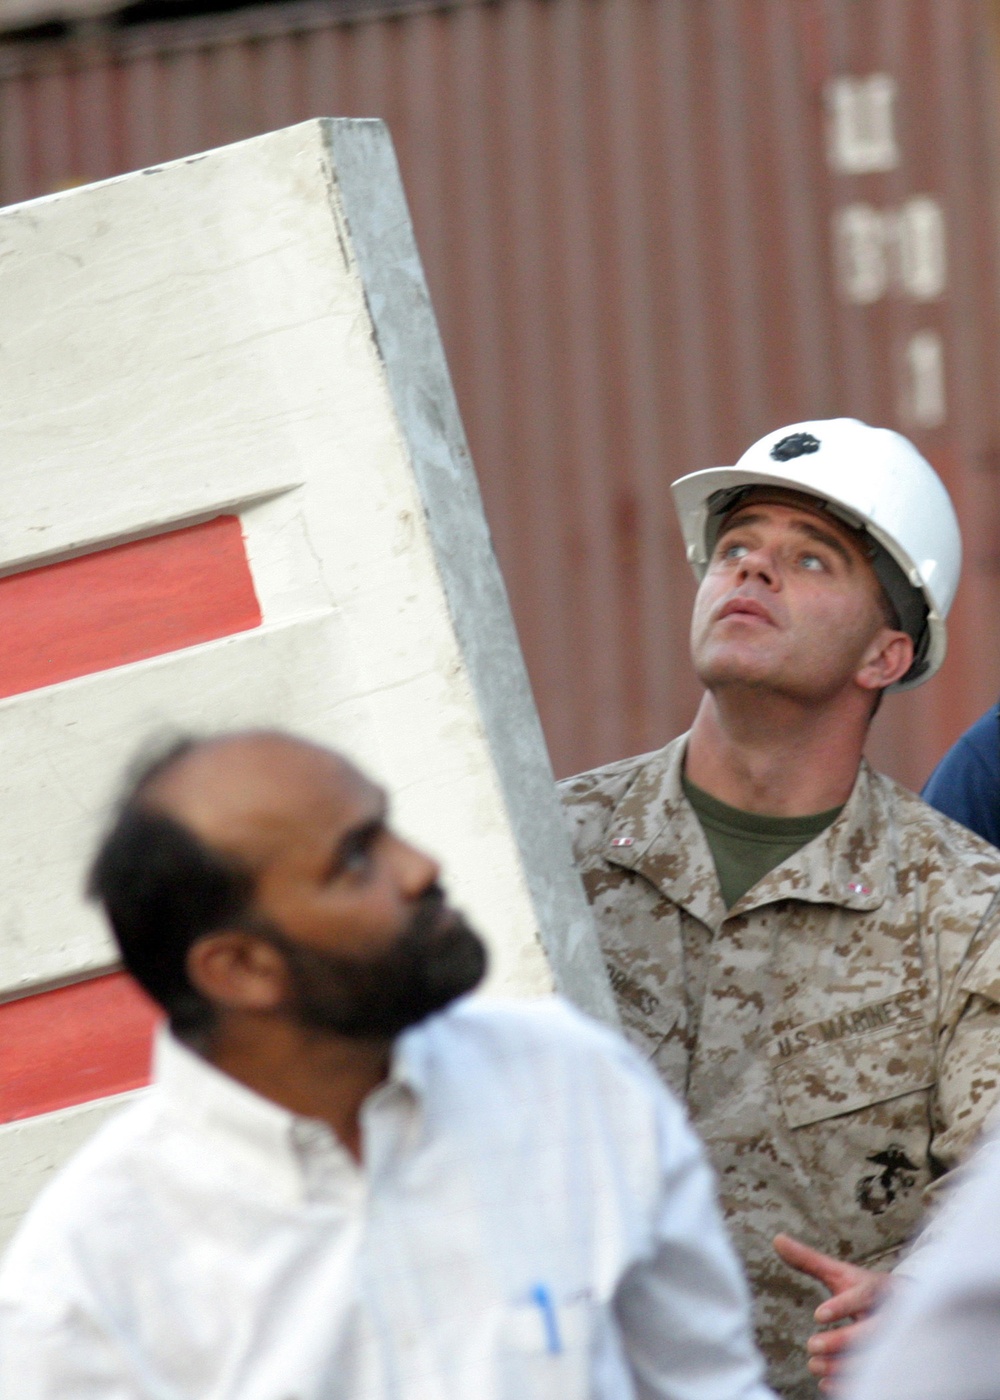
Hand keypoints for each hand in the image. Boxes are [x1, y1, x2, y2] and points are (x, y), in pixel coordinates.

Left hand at [773, 1233, 890, 1393]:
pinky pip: (881, 1379)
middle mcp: (894, 1316)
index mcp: (880, 1289)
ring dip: (843, 1366)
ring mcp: (900, 1342)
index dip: (843, 1305)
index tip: (817, 1315)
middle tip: (811, 1346)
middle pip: (872, 1331)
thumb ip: (811, 1261)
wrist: (913, 1312)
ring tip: (814, 1366)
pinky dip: (853, 1384)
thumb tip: (777, 1239)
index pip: (865, 1295)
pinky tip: (829, 1385)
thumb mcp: (843, 1275)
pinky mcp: (899, 1364)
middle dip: (842, 1341)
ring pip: (876, 1359)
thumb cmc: (868, 1292)